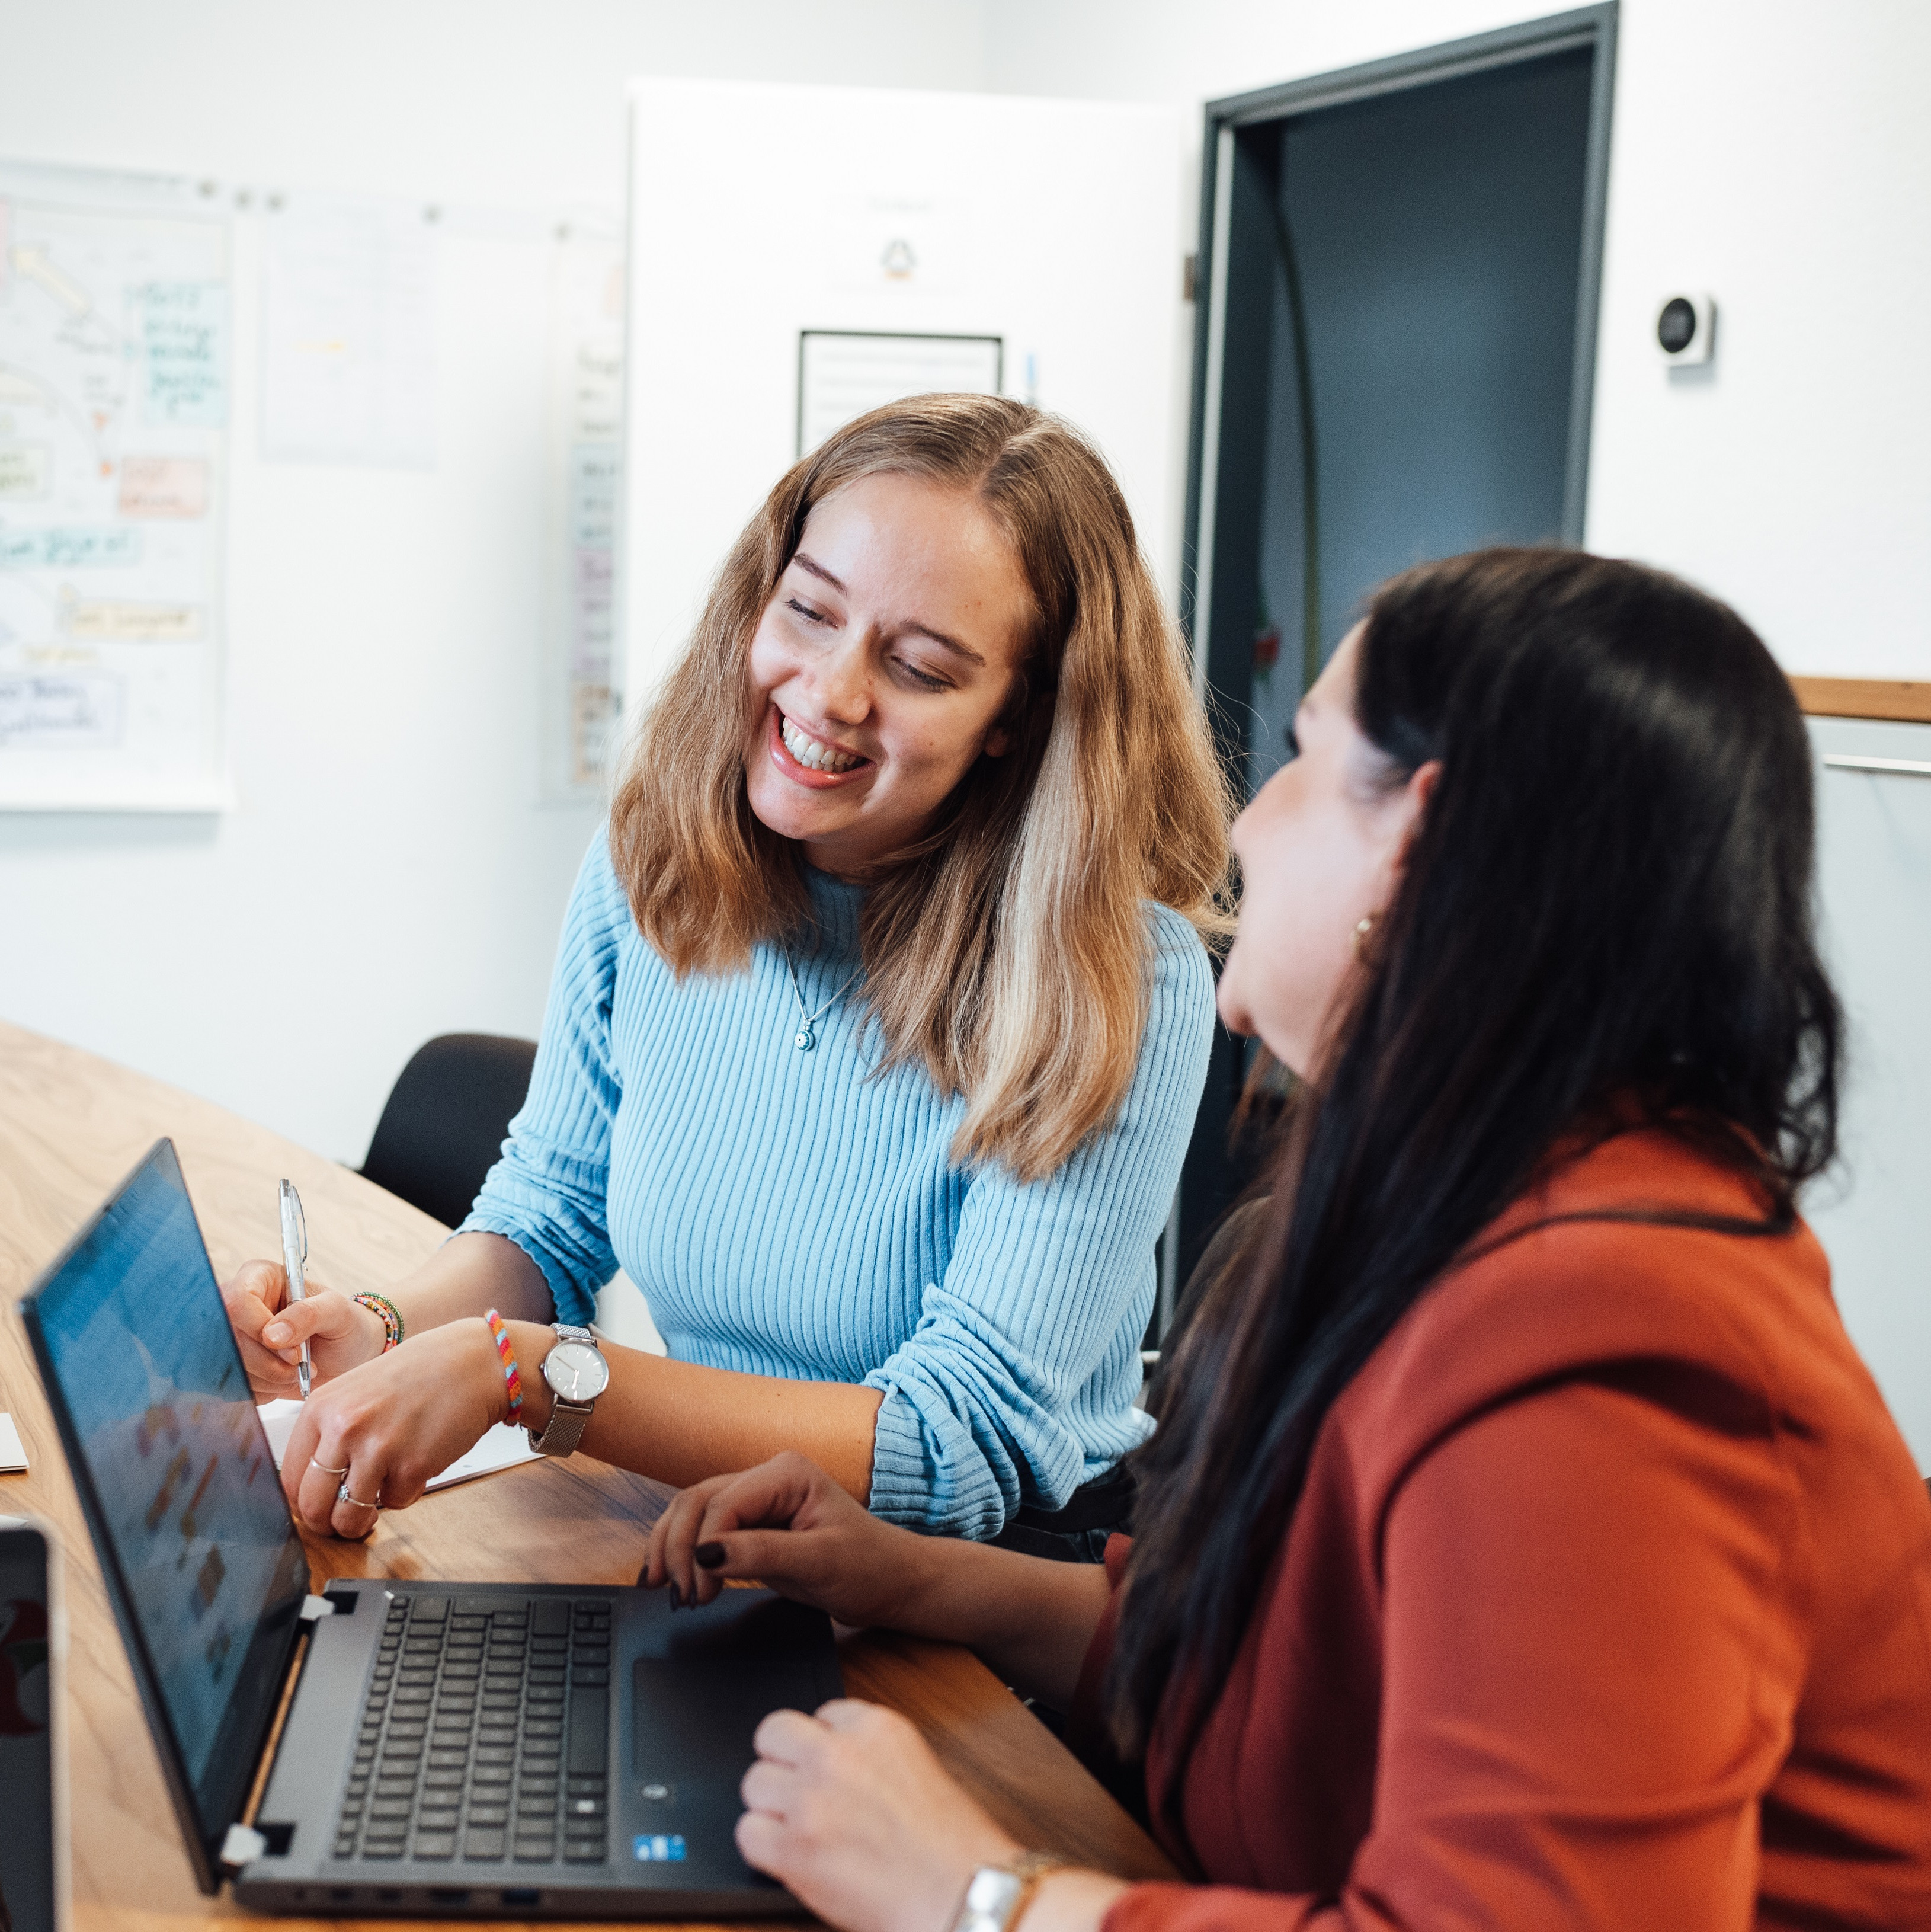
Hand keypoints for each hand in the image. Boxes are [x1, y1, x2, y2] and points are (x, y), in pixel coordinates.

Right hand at [222, 1259, 385, 1398]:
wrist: (345, 1355)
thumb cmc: (344, 1325)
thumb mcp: (338, 1312)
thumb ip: (309, 1314)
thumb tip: (271, 1334)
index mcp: (260, 1277)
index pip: (237, 1301)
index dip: (260, 1329)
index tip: (294, 1350)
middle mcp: (239, 1305)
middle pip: (229, 1339)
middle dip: (267, 1363)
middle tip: (300, 1366)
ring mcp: (232, 1336)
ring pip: (229, 1366)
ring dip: (267, 1379)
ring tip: (296, 1372)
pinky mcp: (232, 1365)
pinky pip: (233, 1386)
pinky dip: (262, 1391)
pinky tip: (283, 1380)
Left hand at [280, 1316, 511, 1538]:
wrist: (472, 1362)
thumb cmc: (419, 1374)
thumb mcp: (356, 1391)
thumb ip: (330, 1431)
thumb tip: (311, 1483)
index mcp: (322, 1407)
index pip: (289, 1479)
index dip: (303, 1502)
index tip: (317, 1505)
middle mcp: (344, 1427)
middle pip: (313, 1506)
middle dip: (327, 1523)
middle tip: (341, 1521)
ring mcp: (379, 1448)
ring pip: (350, 1517)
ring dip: (362, 1520)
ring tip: (375, 1505)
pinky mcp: (413, 1465)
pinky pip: (396, 1504)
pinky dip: (404, 1494)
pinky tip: (414, 1467)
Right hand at [644, 1451, 931, 1623]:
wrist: (891, 1582)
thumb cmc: (869, 1566)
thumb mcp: (820, 1562)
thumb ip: (762, 1554)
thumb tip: (706, 1553)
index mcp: (787, 1472)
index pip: (724, 1503)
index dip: (701, 1544)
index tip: (698, 1589)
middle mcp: (767, 1478)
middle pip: (698, 1501)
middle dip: (679, 1547)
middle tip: (679, 1595)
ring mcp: (756, 1500)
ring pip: (693, 1512)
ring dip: (674, 1549)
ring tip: (668, 1591)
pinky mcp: (750, 1527)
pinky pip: (704, 1532)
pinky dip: (685, 1554)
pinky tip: (676, 1580)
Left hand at [739, 1699, 1019, 1931]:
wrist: (961, 1895)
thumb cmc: (952, 1846)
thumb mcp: (915, 1766)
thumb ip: (868, 1753)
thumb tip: (826, 1758)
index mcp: (875, 1726)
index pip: (820, 1714)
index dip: (822, 1747)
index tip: (829, 1770)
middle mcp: (838, 1754)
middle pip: (773, 1734)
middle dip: (783, 1763)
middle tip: (799, 1794)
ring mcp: (811, 1800)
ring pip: (754, 1783)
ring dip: (772, 1808)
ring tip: (801, 1832)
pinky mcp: (793, 1849)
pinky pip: (748, 1833)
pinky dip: (764, 1849)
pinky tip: (792, 1859)